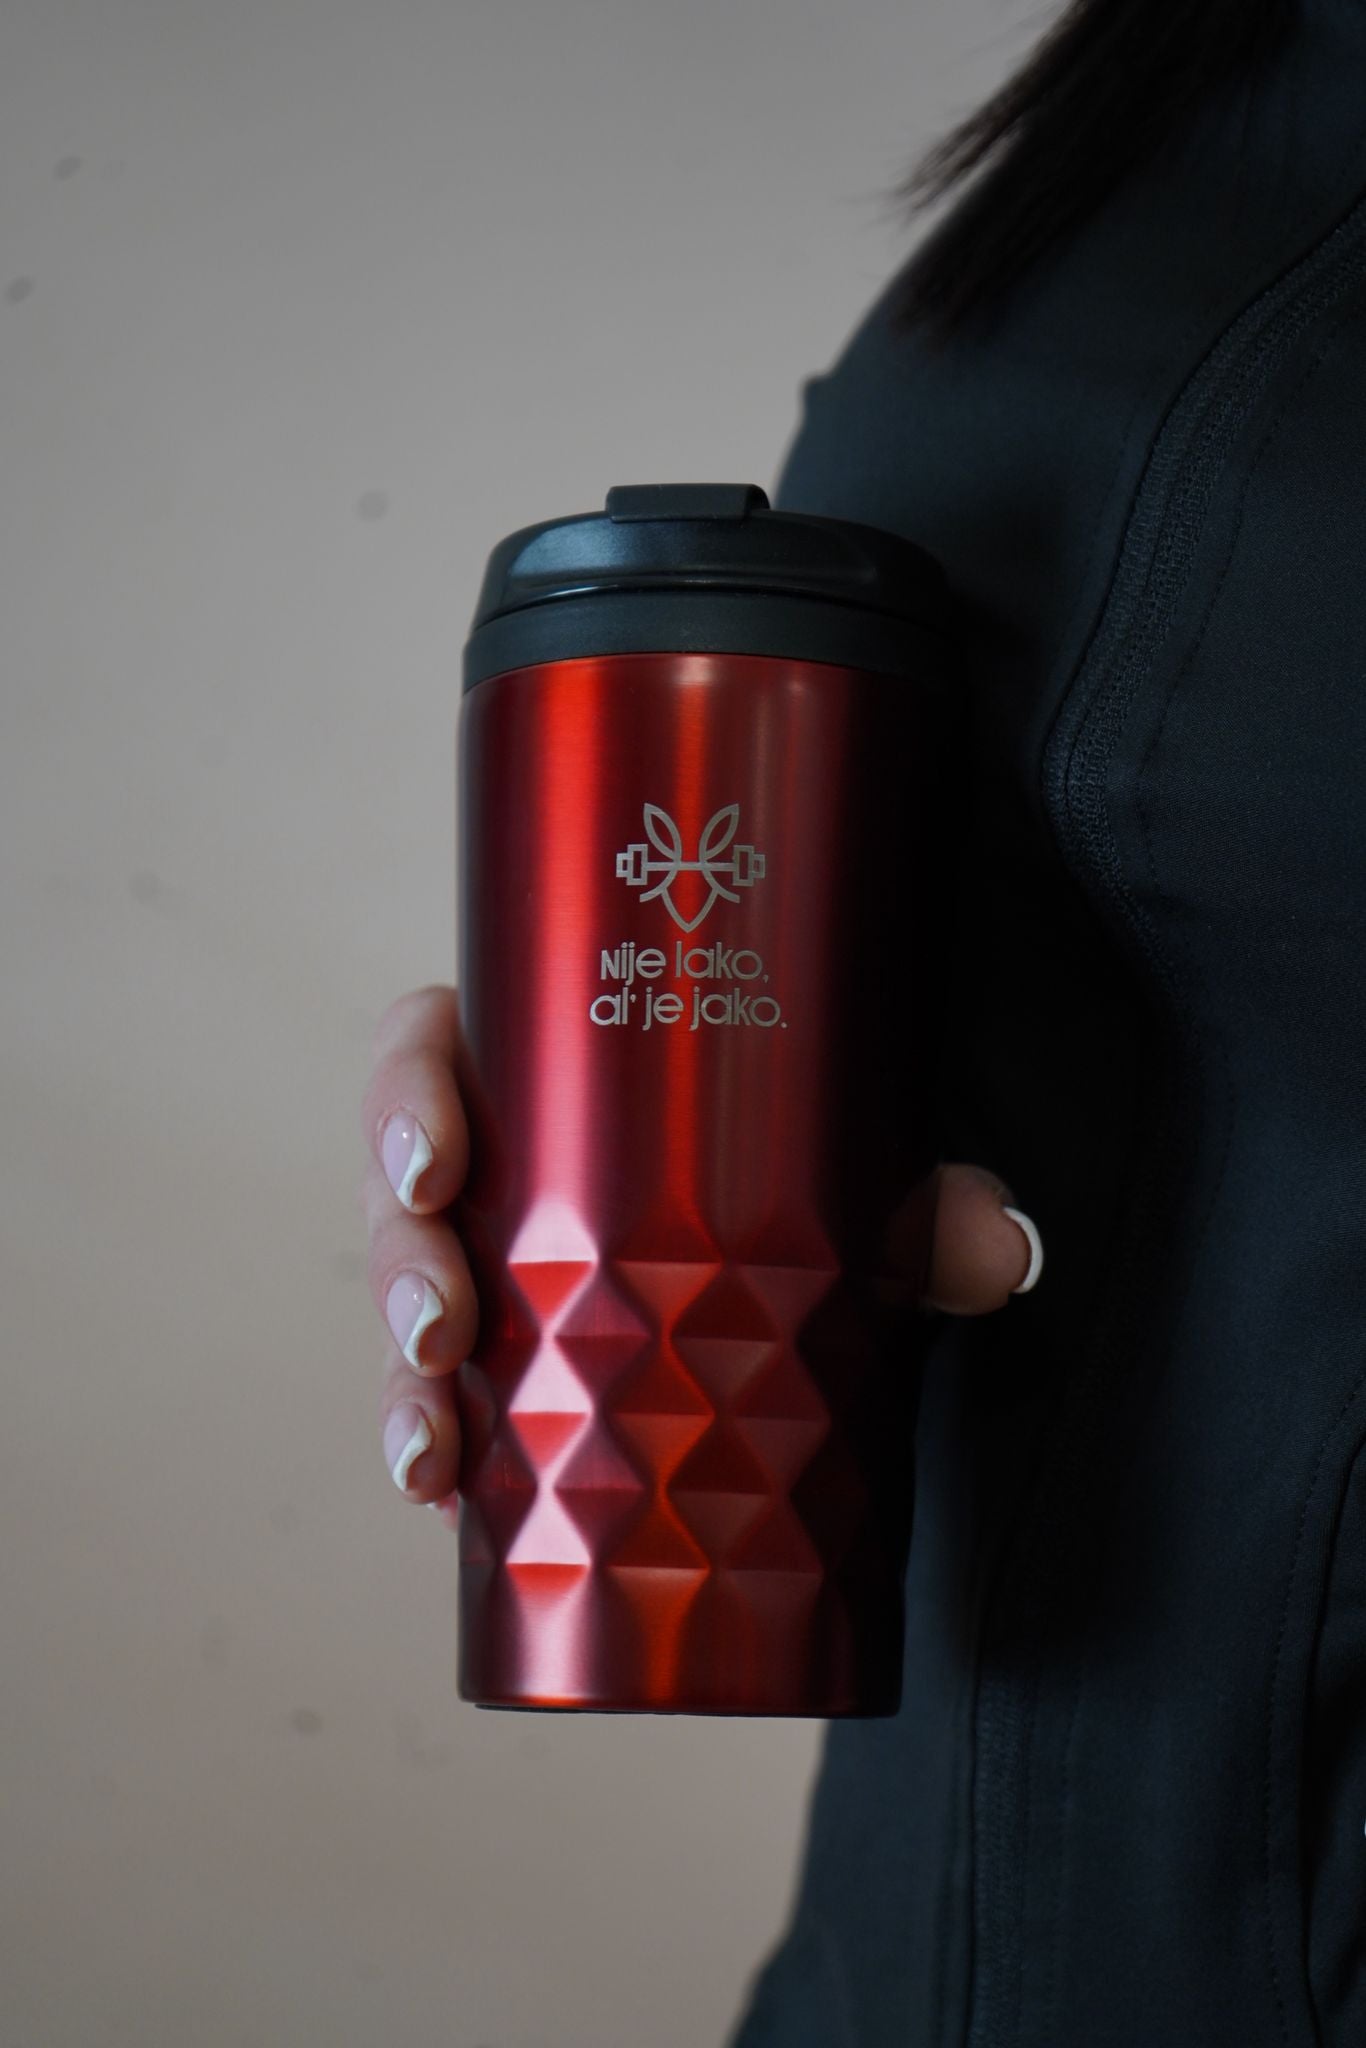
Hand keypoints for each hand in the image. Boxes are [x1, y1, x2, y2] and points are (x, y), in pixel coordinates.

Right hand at [361, 985, 1043, 1518]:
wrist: (814, 1244)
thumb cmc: (794, 1161)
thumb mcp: (850, 1164)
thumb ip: (925, 1203)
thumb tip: (998, 1252)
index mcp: (547, 1068)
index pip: (433, 1049)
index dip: (406, 1100)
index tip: (437, 1162)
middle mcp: (500, 1159)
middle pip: (401, 1196)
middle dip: (401, 1268)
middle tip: (444, 1332)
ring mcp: (491, 1260)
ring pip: (408, 1308)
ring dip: (400, 1384)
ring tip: (432, 1459)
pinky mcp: (505, 1354)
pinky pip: (441, 1393)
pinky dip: (439, 1450)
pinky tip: (450, 1506)